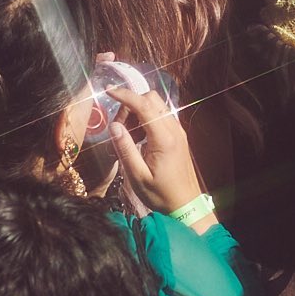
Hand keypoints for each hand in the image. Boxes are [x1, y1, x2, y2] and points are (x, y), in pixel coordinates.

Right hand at [107, 85, 209, 224]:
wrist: (186, 204)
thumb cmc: (160, 194)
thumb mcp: (137, 176)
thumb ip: (125, 149)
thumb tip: (113, 125)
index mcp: (164, 138)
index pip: (144, 105)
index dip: (125, 95)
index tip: (108, 90)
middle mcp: (174, 128)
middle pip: (151, 99)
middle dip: (131, 105)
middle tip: (119, 127)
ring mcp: (178, 130)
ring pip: (156, 106)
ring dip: (138, 112)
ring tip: (128, 136)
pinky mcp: (178, 135)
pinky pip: (161, 116)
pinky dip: (146, 119)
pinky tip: (138, 139)